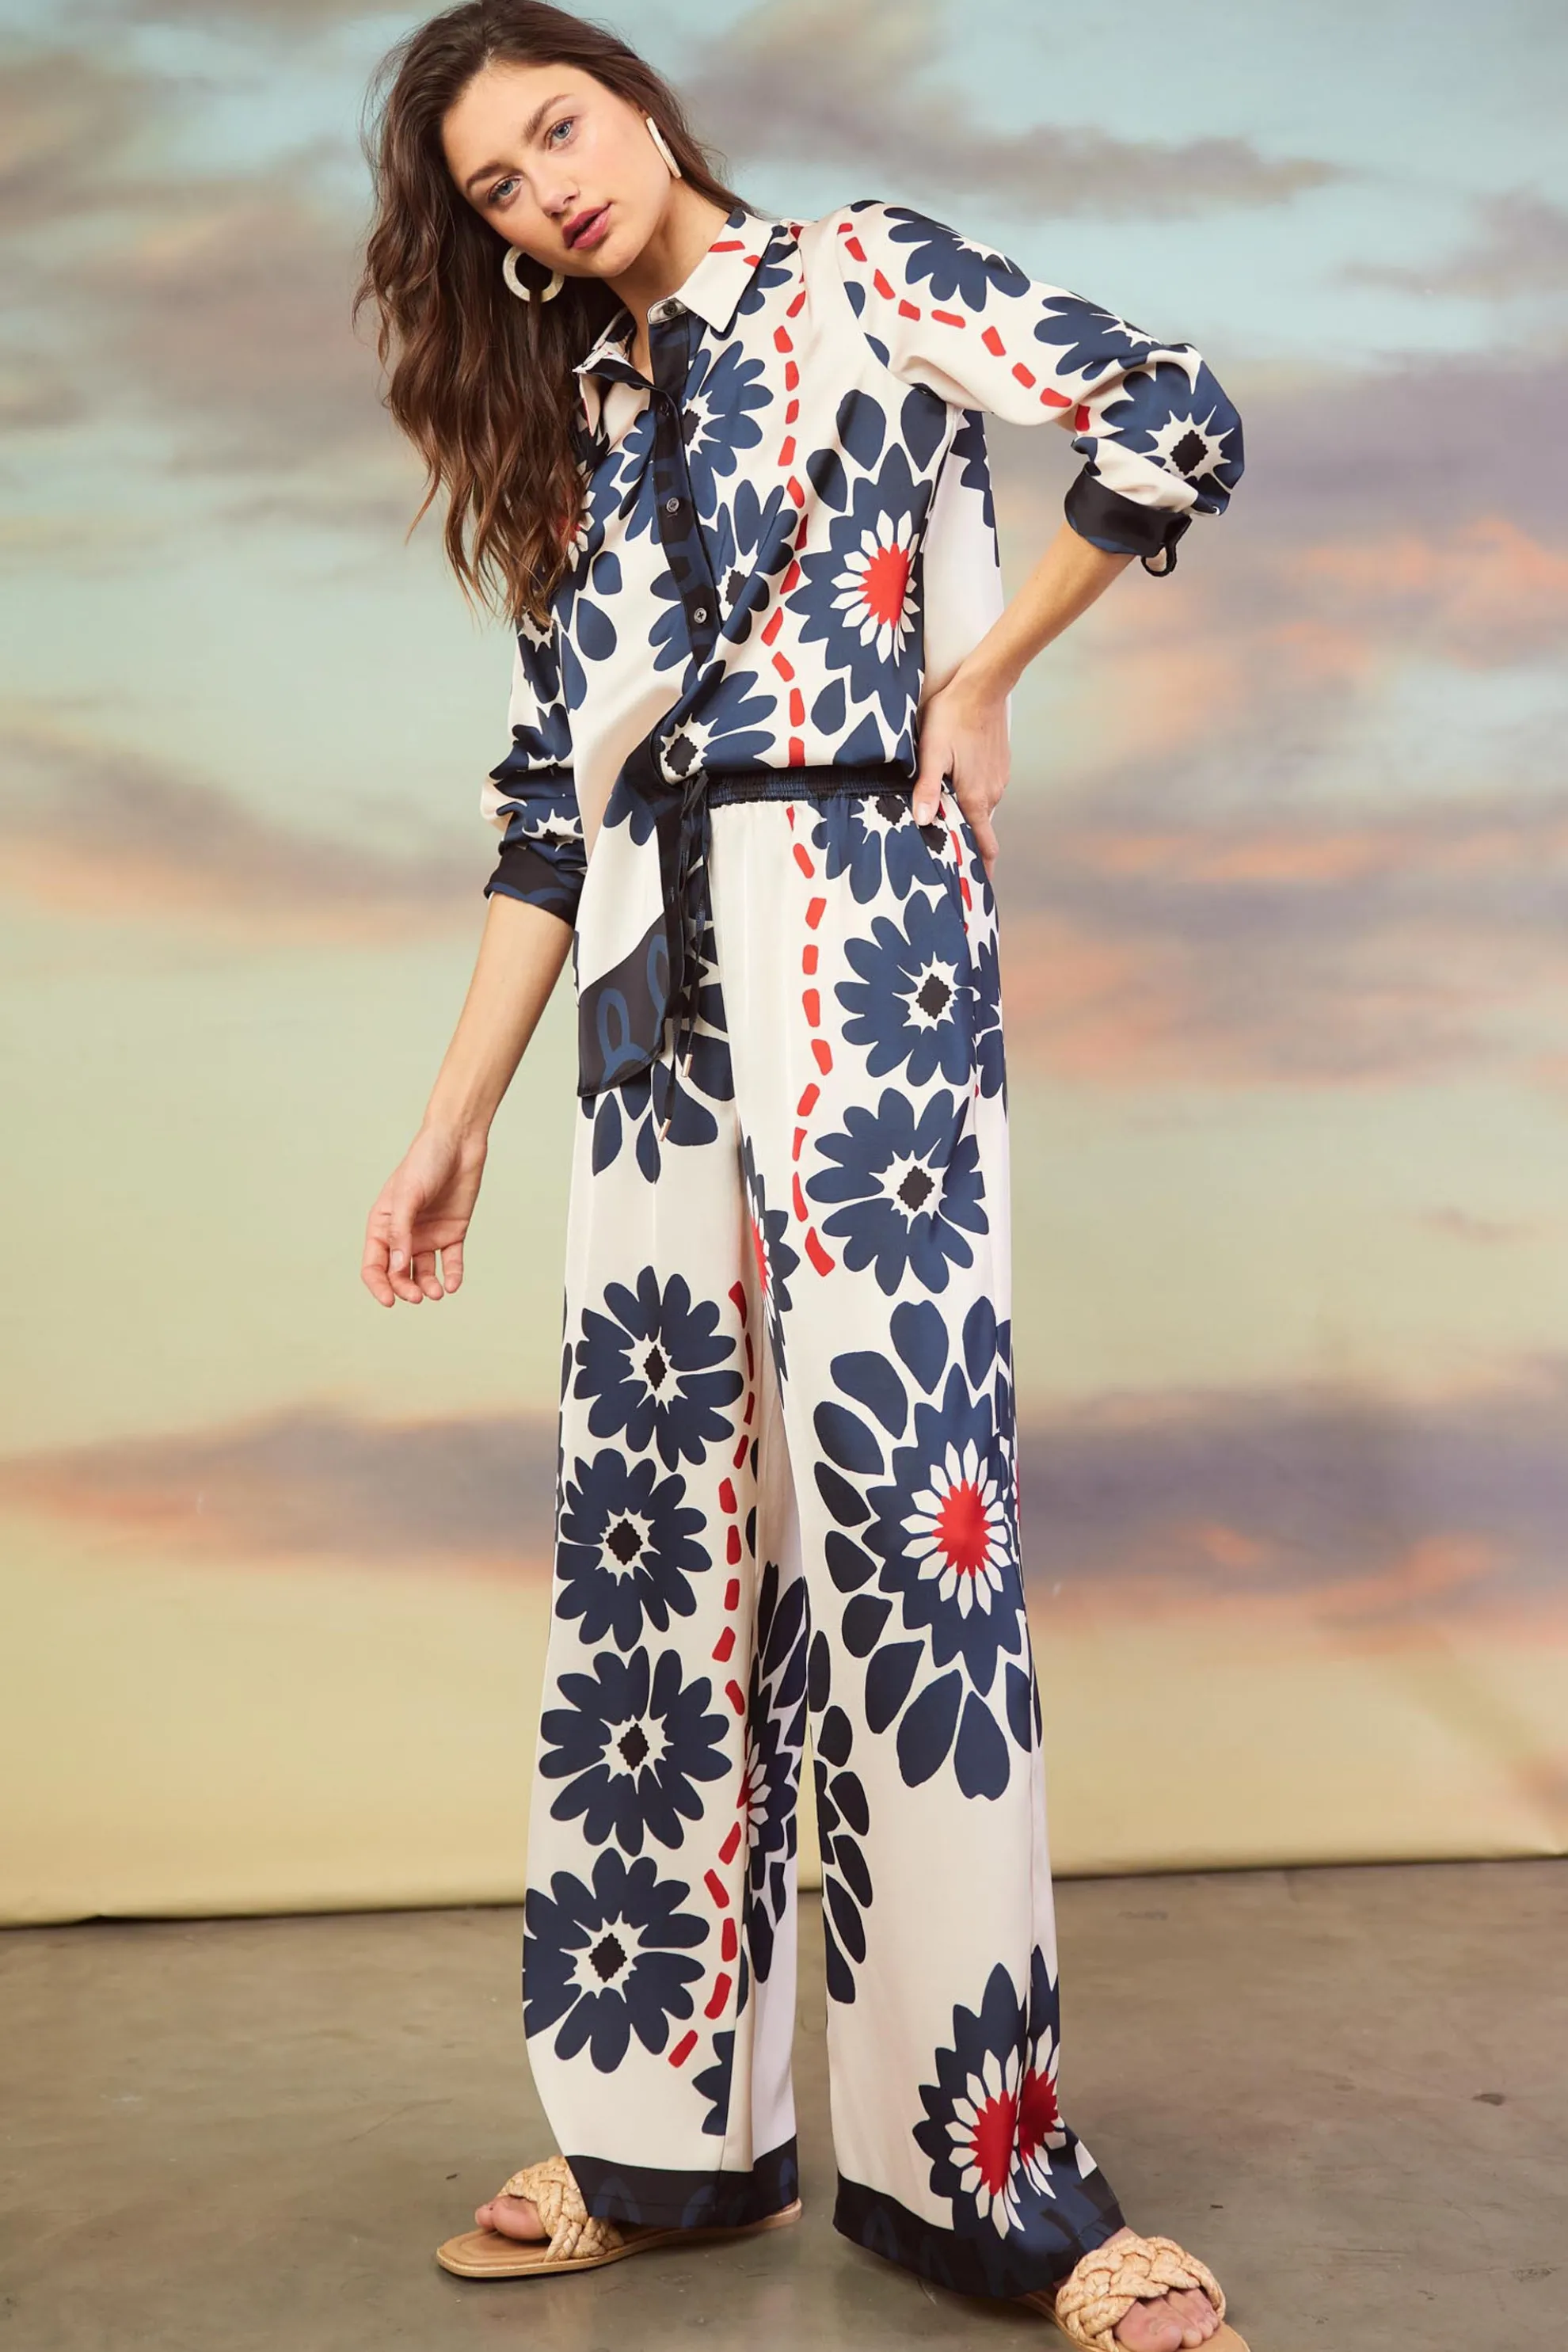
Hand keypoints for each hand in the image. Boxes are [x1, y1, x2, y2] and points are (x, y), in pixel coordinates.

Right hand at [361, 1123, 487, 1306]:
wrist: (458, 1143)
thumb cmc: (425, 1162)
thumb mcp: (407, 1195)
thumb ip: (400, 1231)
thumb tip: (397, 1266)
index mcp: (382, 1224)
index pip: (374, 1265)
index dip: (379, 1286)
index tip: (391, 1301)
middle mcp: (404, 1234)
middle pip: (398, 1273)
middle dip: (406, 1288)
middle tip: (419, 1297)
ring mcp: (428, 1235)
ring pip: (424, 1272)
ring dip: (428, 1286)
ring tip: (437, 1292)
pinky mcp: (452, 1232)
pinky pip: (450, 1261)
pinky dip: (451, 1275)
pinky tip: (452, 1284)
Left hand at [909, 668, 1010, 880]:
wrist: (983, 684)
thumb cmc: (952, 717)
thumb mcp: (931, 753)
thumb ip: (927, 789)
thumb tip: (924, 821)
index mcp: (977, 799)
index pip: (984, 847)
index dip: (980, 871)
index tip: (973, 890)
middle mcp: (992, 794)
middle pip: (979, 830)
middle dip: (965, 843)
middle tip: (944, 856)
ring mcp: (998, 779)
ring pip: (980, 808)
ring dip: (966, 815)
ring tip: (943, 819)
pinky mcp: (998, 764)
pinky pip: (984, 789)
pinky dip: (971, 795)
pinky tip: (955, 784)